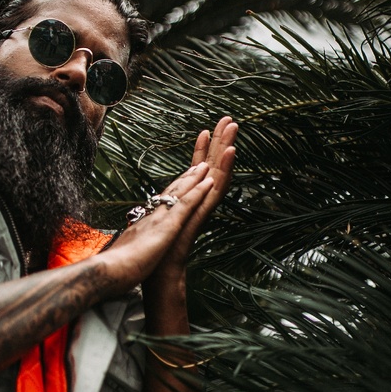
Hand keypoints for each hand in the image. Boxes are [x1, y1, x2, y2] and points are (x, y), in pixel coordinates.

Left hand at [104, 117, 236, 290]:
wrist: (159, 272)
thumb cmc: (155, 250)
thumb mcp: (156, 221)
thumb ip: (161, 209)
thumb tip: (158, 201)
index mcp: (186, 200)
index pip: (196, 169)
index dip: (202, 150)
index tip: (207, 129)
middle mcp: (198, 201)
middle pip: (211, 166)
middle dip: (220, 142)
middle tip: (230, 119)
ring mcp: (203, 206)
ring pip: (218, 172)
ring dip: (226, 149)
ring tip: (234, 128)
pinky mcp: (204, 212)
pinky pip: (217, 188)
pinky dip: (225, 169)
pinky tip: (231, 152)